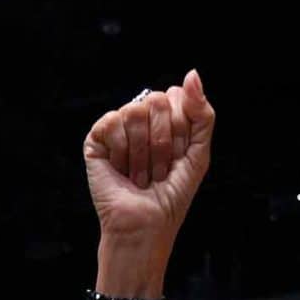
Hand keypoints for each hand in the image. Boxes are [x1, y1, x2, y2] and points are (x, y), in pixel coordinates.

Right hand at [84, 70, 214, 256]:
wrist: (146, 225)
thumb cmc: (171, 195)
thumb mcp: (199, 153)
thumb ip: (202, 114)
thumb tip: (192, 74)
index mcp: (167, 119)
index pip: (177, 97)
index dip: (182, 130)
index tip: (180, 158)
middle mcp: (142, 118)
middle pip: (157, 100)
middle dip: (163, 142)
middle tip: (159, 170)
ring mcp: (119, 126)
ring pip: (135, 111)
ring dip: (143, 152)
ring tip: (141, 175)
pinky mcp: (97, 138)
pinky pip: (112, 121)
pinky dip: (121, 151)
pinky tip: (121, 170)